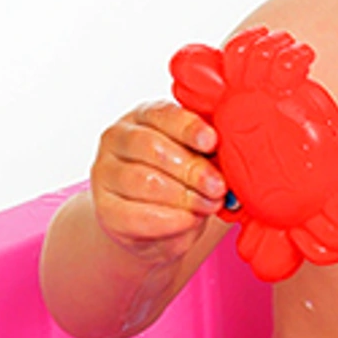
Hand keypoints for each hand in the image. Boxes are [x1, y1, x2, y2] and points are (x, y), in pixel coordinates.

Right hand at [88, 100, 225, 257]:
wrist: (156, 224)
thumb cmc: (181, 180)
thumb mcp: (196, 158)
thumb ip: (206, 150)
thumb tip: (234, 153)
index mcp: (144, 116)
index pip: (162, 114)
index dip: (188, 128)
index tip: (212, 141)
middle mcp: (117, 138)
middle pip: (151, 147)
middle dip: (190, 168)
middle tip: (218, 186)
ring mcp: (105, 172)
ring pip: (143, 180)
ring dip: (183, 196)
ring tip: (209, 204)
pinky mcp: (104, 208)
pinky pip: (135, 214)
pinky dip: (168, 219)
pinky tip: (188, 220)